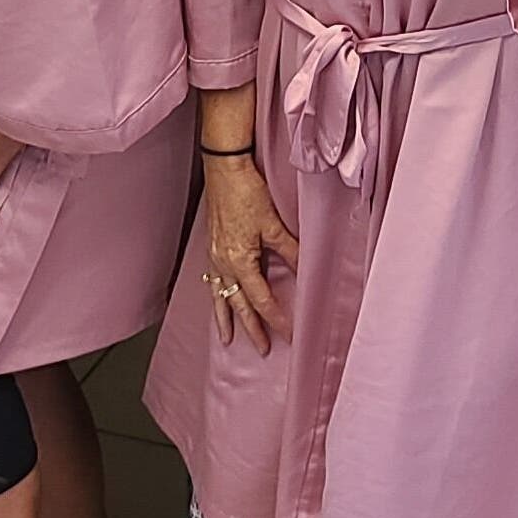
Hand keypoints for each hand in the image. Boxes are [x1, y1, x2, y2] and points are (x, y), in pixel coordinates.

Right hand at [200, 153, 299, 351]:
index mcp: (240, 260)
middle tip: (262, 349)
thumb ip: (290, 250)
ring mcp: (214, 256)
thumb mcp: (272, 224)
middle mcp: (223, 263)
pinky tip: (217, 299)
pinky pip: (211, 281)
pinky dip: (215, 296)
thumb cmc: (246, 192)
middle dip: (251, 328)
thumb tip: (306, 271)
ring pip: (220, 296)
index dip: (276, 318)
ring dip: (225, 318)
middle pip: (239, 304)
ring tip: (227, 338)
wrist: (223, 169)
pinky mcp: (211, 247)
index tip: (289, 334)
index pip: (261, 299)